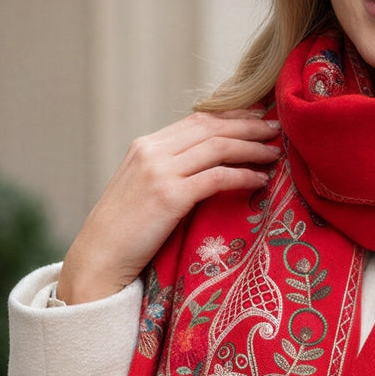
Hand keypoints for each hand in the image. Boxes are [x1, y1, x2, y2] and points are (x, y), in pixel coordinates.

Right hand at [56, 111, 281, 303]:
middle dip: (248, 125)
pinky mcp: (169, 196)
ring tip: (275, 153)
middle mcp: (152, 151)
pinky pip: (216, 177)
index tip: (258, 117)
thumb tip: (206, 166)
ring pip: (218, 147)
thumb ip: (169, 171)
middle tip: (276, 128)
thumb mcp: (142, 189)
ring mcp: (160, 172)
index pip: (197, 119)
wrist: (98, 259)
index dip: (232, 115)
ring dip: (251, 148)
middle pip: (211, 127)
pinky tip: (259, 180)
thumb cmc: (124, 233)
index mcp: (145, 145)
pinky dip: (242, 176)